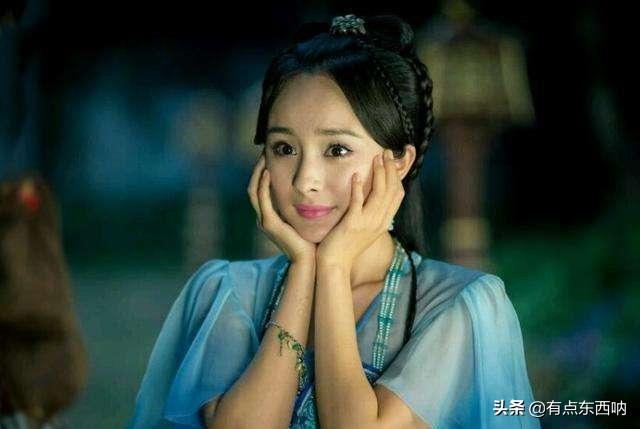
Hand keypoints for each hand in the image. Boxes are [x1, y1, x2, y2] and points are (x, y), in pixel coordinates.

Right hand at [247, 152, 316, 263]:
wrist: (311, 261)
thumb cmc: (312, 241)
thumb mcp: (306, 220)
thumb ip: (304, 207)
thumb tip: (314, 191)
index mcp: (271, 217)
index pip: (260, 190)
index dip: (262, 173)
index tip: (270, 157)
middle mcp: (264, 218)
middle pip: (253, 187)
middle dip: (257, 169)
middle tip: (263, 151)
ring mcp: (264, 221)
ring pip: (254, 191)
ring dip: (258, 173)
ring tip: (263, 157)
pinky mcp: (269, 224)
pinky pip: (262, 199)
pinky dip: (263, 185)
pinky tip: (268, 172)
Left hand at [316, 149, 404, 268]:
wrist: (335, 265)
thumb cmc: (347, 247)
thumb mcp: (365, 230)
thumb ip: (371, 215)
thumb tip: (374, 200)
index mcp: (383, 222)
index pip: (398, 195)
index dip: (397, 176)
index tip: (392, 160)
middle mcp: (379, 222)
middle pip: (392, 190)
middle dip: (391, 169)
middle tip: (386, 152)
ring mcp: (367, 223)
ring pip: (379, 194)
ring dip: (379, 173)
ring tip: (377, 157)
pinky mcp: (352, 224)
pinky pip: (358, 203)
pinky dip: (359, 188)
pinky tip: (357, 175)